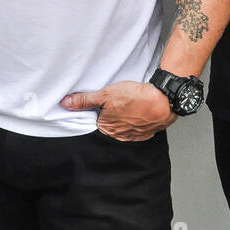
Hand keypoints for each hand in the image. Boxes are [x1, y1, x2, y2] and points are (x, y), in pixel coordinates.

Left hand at [61, 80, 175, 141]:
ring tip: (130, 103)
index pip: (96, 120)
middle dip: (112, 113)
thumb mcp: (105, 94)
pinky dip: (138, 119)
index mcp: (106, 128)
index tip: (103, 102)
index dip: (99, 109)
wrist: (163, 100)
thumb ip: (84, 100)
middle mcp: (120, 135)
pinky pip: (138, 127)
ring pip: (125, 125)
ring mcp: (134, 135)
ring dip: (126, 117)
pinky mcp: (147, 132)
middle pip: (110, 123)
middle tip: (118, 100)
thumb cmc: (135, 97)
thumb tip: (66, 103)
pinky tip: (139, 110)